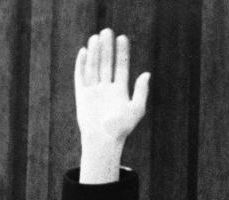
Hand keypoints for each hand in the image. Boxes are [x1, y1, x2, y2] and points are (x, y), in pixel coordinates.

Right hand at [75, 28, 149, 182]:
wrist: (103, 139)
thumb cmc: (122, 127)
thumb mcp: (136, 108)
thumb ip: (141, 91)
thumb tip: (147, 74)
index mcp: (120, 91)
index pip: (121, 67)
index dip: (122, 53)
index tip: (122, 38)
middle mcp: (107, 88)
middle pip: (107, 63)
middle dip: (108, 48)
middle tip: (108, 31)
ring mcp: (94, 90)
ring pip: (94, 66)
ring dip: (96, 52)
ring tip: (97, 37)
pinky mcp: (82, 93)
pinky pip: (81, 75)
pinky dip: (82, 64)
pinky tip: (85, 51)